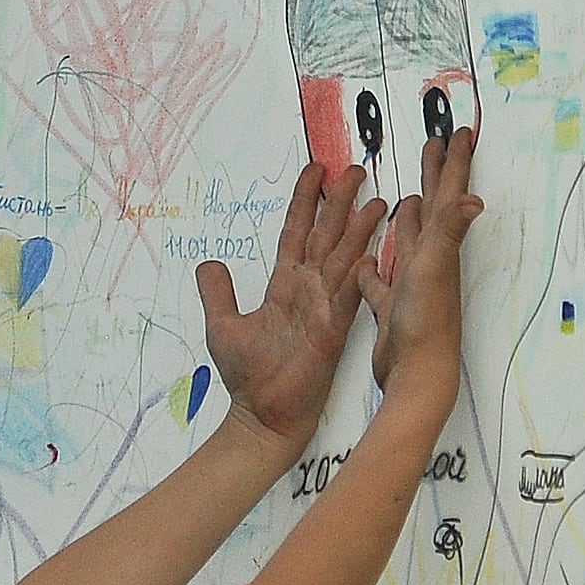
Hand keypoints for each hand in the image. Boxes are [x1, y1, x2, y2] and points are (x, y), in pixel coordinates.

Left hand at [198, 161, 387, 449]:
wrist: (262, 414)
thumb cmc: (247, 375)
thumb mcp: (222, 325)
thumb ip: (217, 292)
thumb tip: (208, 264)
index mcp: (285, 285)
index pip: (296, 231)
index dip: (305, 200)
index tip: (316, 170)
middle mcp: (308, 289)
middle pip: (326, 234)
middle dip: (339, 201)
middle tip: (354, 169)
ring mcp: (323, 306)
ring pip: (343, 257)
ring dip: (358, 228)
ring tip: (376, 199)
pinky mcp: (332, 329)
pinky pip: (347, 293)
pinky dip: (358, 271)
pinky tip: (372, 249)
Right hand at [367, 126, 482, 395]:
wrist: (415, 375)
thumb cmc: (426, 323)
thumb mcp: (434, 269)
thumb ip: (449, 232)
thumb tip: (475, 198)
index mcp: (438, 246)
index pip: (448, 193)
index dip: (454, 162)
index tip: (459, 132)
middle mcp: (429, 260)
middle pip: (432, 208)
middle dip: (434, 175)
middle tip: (434, 144)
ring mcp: (412, 284)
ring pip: (409, 243)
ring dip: (408, 219)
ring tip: (406, 197)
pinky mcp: (392, 308)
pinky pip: (380, 282)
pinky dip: (373, 268)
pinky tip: (366, 261)